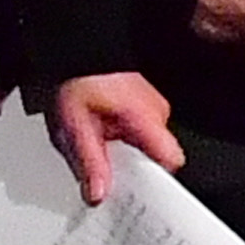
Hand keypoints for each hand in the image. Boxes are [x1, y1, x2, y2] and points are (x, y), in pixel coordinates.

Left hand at [48, 72, 184, 205]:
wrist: (75, 47)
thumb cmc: (77, 78)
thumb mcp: (75, 126)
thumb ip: (89, 161)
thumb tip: (99, 194)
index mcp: (145, 119)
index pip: (170, 162)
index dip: (156, 184)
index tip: (135, 196)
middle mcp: (157, 113)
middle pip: (155, 160)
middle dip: (129, 172)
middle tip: (104, 177)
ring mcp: (152, 108)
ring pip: (144, 148)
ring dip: (121, 155)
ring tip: (96, 150)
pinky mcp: (142, 106)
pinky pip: (137, 134)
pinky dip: (120, 141)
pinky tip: (100, 138)